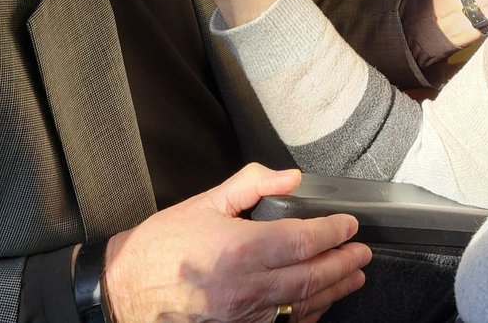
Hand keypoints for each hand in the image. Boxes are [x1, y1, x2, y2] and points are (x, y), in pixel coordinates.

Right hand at [105, 164, 371, 322]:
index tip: (349, 224)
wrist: (123, 289)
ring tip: (354, 277)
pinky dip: (305, 316)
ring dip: (333, 291)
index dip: (334, 232)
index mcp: (240, 249)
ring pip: (300, 305)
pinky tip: (319, 305)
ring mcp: (241, 316)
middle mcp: (245, 286)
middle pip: (310, 277)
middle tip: (363, 252)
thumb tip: (291, 178)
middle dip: (343, 264)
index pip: (304, 240)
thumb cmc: (161, 245)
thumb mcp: (205, 202)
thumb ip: (252, 185)